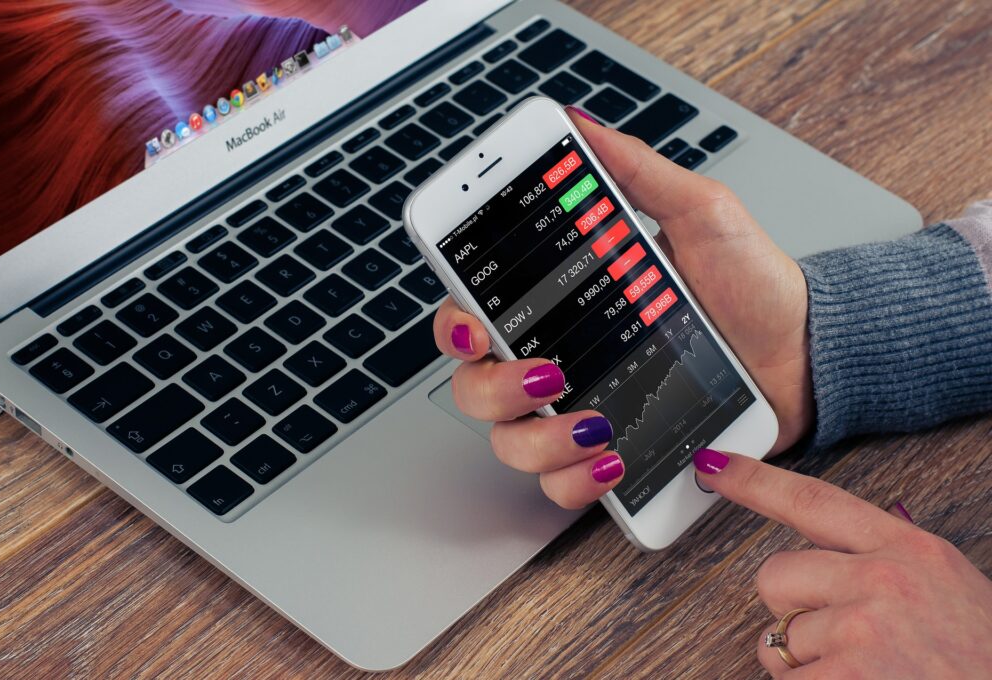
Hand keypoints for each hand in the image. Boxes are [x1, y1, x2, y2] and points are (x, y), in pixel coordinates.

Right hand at [433, 111, 813, 507]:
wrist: (806, 352)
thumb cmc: (753, 285)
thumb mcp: (699, 213)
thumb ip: (636, 173)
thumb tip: (579, 124)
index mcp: (561, 303)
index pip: (475, 314)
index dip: (455, 326)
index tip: (475, 329)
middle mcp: (558, 360)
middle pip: (475, 387)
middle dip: (496, 388)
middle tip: (549, 375)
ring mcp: (579, 412)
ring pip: (510, 444)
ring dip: (542, 441)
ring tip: (598, 425)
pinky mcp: (611, 455)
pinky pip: (562, 485)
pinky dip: (576, 480)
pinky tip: (613, 458)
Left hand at [693, 448, 991, 678]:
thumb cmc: (980, 661)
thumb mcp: (949, 590)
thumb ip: (887, 563)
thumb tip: (829, 552)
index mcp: (910, 550)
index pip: (813, 500)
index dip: (754, 481)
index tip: (712, 464)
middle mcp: (883, 581)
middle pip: (775, 574)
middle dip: (791, 610)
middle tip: (841, 639)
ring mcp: (862, 631)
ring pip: (776, 639)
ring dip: (805, 666)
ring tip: (865, 674)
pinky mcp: (845, 679)